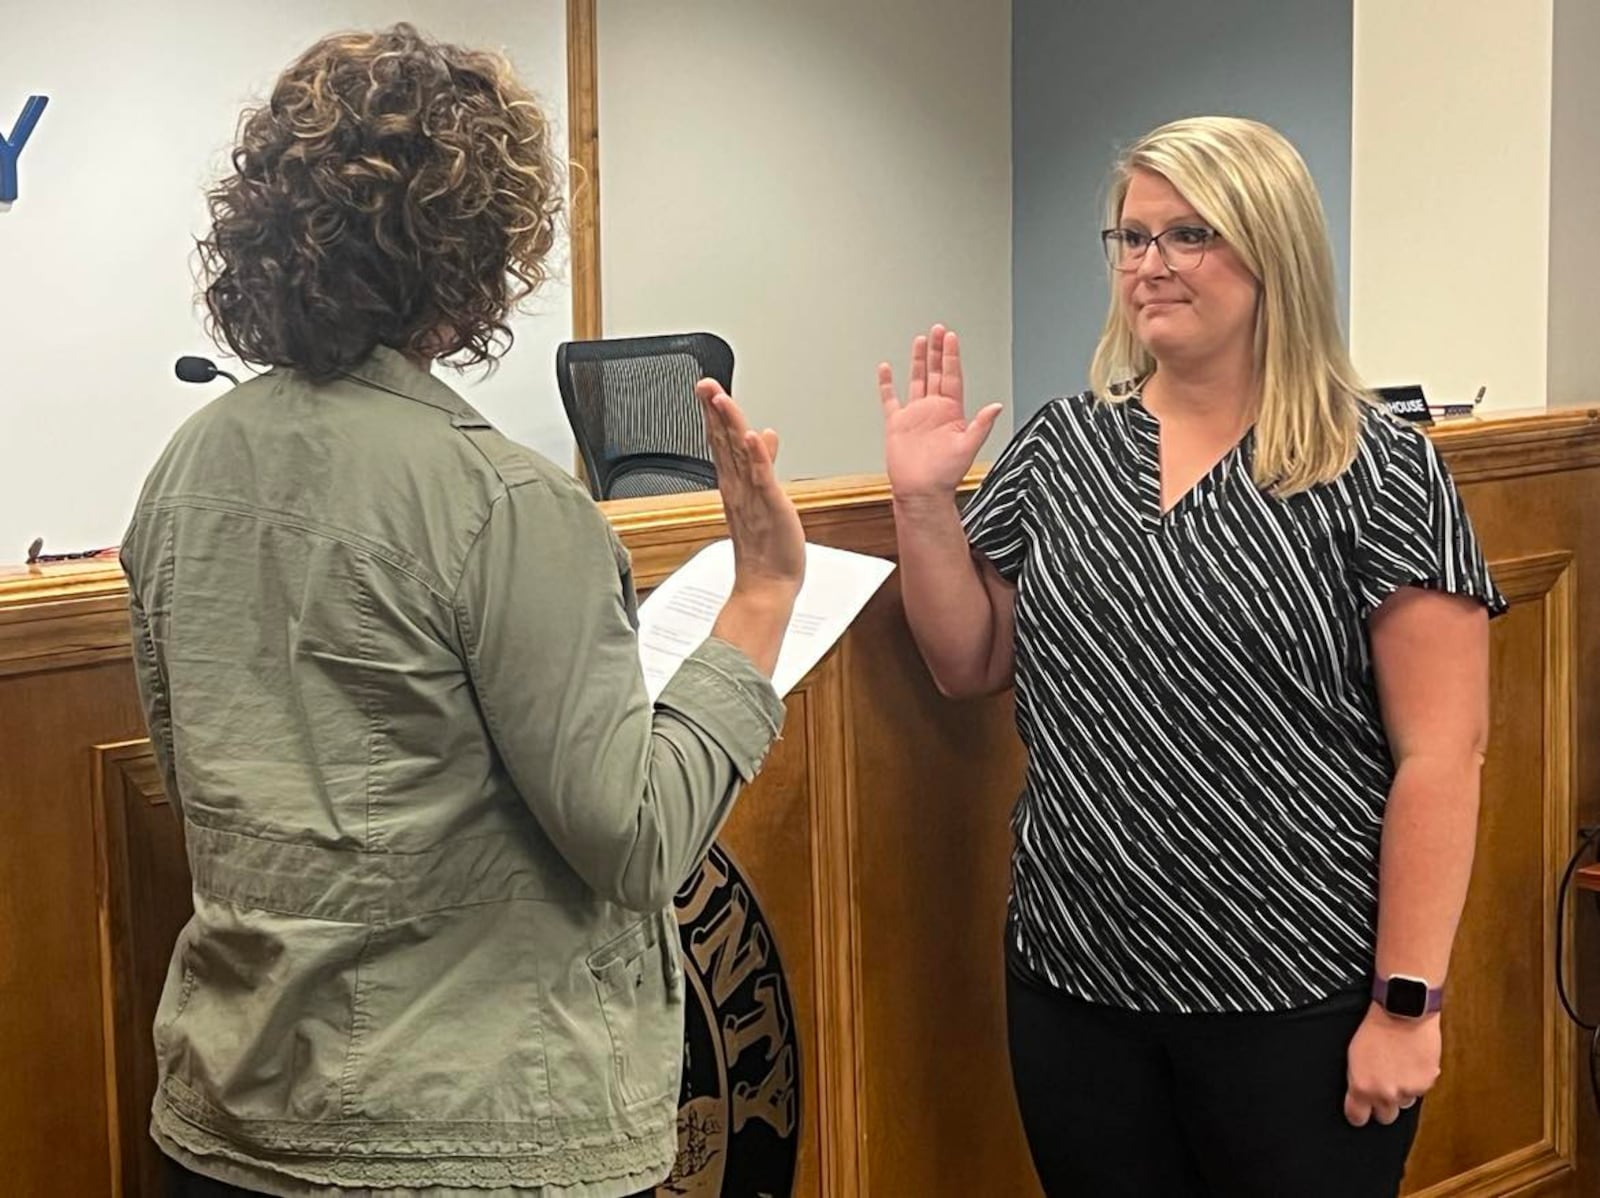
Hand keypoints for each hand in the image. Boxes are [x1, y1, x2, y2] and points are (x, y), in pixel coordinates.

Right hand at [696, 379, 804, 600]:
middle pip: (723, 441)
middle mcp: (739, 488)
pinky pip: (761, 478)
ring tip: (720, 398)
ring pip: (738, 453)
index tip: (707, 389)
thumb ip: (762, 462)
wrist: (767, 586)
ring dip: (729, 425)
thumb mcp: (765, 495)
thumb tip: (763, 435)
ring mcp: (752, 496)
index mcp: (736, 485)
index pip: (722, 441)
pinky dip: (755, 456)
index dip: (714, 413)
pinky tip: (749, 435)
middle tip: (704, 384)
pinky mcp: (770, 506)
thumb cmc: (767, 548)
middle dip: (714, 410)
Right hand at [878, 324, 1002, 500]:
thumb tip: (996, 406)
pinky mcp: (897, 424)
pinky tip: (886, 369)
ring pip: (917, 380)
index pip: (952, 376)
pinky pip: (890, 399)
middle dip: (938, 351)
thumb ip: (981, 425)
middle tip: (939, 330)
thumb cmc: (945, 475)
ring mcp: (915, 415)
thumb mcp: (968, 448)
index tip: (951, 338)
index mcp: (951, 412)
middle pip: (936, 372)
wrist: (921, 492)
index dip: (951, 357)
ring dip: (919, 361)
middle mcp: (934, 410)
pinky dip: (887, 384)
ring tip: (921, 341)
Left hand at [1344, 1004, 1440, 1126]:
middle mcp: (1384, 1093)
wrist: (1402, 1013)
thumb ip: (1358, 1081)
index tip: (1360, 1112)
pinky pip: (1420, 1091)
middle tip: (1384, 1086)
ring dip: (1402, 1092)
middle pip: (1385, 1117)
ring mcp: (1407, 1090)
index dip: (1359, 1115)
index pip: (1357, 1117)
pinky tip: (1411, 1062)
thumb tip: (1359, 1098)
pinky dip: (1417, 1080)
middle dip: (1383, 1105)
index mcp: (1362, 1087)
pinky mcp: (1426, 1084)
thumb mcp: (1354, 1056)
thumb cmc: (1375, 1029)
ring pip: (1404, 1103)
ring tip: (1399, 1068)